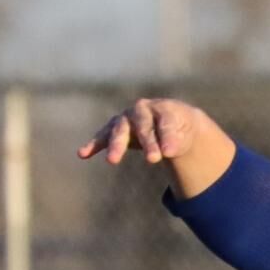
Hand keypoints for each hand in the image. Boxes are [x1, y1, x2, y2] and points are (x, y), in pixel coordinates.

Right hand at [78, 98, 234, 199]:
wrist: (171, 121)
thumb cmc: (180, 128)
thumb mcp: (185, 133)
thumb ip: (176, 140)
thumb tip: (167, 152)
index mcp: (162, 108)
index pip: (165, 122)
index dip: (168, 137)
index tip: (170, 153)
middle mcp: (142, 110)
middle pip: (143, 125)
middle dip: (147, 142)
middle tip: (154, 160)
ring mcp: (126, 119)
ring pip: (120, 130)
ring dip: (116, 145)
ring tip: (112, 161)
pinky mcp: (115, 130)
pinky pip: (103, 137)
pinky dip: (94, 144)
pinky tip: (83, 154)